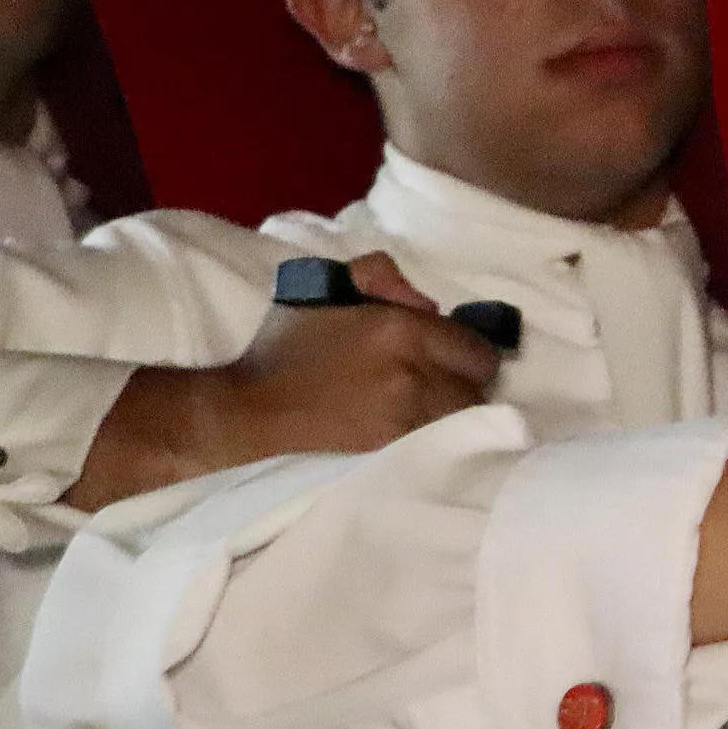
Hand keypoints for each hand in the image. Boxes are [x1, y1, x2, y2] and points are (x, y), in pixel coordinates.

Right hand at [66, 254, 502, 510]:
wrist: (250, 413)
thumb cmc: (286, 346)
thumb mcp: (326, 290)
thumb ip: (380, 275)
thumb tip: (423, 300)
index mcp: (403, 331)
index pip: (478, 349)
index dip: (469, 351)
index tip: (453, 355)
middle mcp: (414, 376)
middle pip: (478, 389)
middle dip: (465, 384)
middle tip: (442, 383)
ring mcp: (406, 421)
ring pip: (462, 421)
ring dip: (453, 414)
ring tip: (427, 410)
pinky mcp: (393, 453)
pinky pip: (440, 445)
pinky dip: (437, 439)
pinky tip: (416, 434)